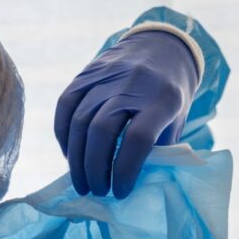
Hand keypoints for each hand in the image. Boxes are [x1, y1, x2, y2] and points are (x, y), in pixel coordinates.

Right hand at [54, 30, 197, 198]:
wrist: (161, 47)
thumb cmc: (170, 94)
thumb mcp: (175, 121)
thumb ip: (156, 149)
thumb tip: (129, 183)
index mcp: (163, 98)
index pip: (138, 138)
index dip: (125, 170)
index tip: (119, 191)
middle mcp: (132, 84)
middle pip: (102, 130)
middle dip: (94, 168)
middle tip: (95, 191)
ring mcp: (106, 76)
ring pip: (79, 121)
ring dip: (76, 158)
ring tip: (81, 181)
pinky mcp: (86, 73)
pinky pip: (65, 106)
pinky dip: (63, 134)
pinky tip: (69, 155)